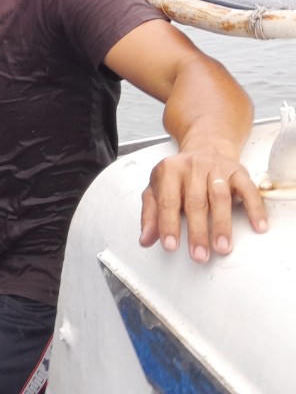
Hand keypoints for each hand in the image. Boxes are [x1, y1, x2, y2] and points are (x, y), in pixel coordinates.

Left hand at [139, 147, 267, 262]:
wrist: (205, 148)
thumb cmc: (180, 175)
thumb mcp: (158, 189)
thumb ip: (151, 214)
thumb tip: (145, 240)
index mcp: (168, 171)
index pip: (167, 201)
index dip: (168, 225)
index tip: (171, 246)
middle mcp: (192, 167)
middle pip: (195, 202)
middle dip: (197, 232)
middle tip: (199, 255)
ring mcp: (217, 168)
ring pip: (220, 197)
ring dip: (222, 224)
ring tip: (222, 247)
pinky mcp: (238, 172)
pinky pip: (248, 190)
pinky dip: (254, 208)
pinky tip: (258, 226)